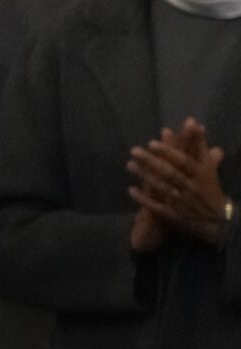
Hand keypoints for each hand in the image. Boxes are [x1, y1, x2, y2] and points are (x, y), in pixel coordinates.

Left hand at [128, 119, 230, 247]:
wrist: (218, 223)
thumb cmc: (210, 191)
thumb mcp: (209, 170)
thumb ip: (201, 148)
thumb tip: (198, 125)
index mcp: (202, 176)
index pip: (185, 162)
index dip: (169, 153)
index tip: (152, 143)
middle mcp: (192, 188)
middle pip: (171, 174)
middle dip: (152, 162)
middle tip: (134, 150)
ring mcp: (183, 203)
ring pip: (163, 188)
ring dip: (145, 176)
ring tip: (129, 164)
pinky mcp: (174, 216)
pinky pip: (157, 208)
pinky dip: (144, 199)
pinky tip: (130, 190)